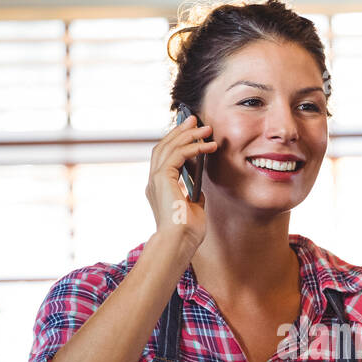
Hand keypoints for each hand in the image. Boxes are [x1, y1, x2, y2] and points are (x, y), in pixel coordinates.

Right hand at [145, 113, 215, 247]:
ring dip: (187, 135)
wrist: (179, 242)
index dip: (177, 142)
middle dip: (180, 131)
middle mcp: (153, 182)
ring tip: (205, 128)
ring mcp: (155, 179)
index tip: (191, 132)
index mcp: (159, 189)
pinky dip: (192, 147)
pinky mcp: (162, 179)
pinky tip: (207, 146)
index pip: (165, 158)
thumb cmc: (187, 233)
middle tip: (195, 119)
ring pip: (169, 147)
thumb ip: (193, 196)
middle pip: (163, 146)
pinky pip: (177, 155)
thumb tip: (199, 188)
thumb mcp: (193, 209)